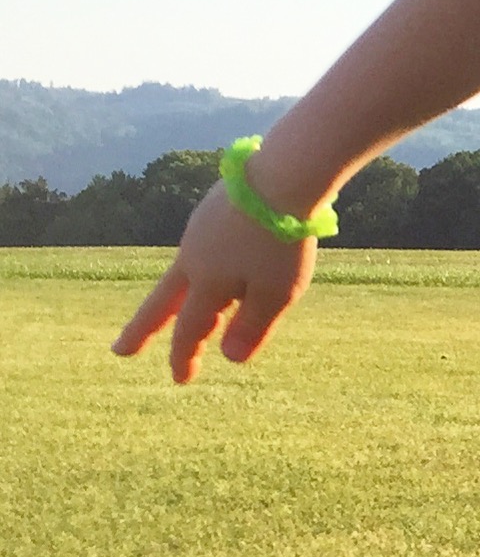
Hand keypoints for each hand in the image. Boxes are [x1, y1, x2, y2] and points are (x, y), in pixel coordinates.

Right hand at [112, 184, 317, 383]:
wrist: (283, 177)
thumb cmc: (281, 241)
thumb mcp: (276, 293)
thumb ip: (252, 326)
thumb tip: (229, 357)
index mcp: (206, 283)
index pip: (190, 329)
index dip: (184, 355)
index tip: (180, 378)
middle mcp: (193, 258)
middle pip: (162, 301)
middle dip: (143, 329)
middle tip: (120, 351)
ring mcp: (199, 231)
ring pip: (180, 274)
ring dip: (173, 298)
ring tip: (171, 313)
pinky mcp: (212, 210)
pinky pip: (200, 251)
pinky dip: (199, 270)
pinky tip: (208, 267)